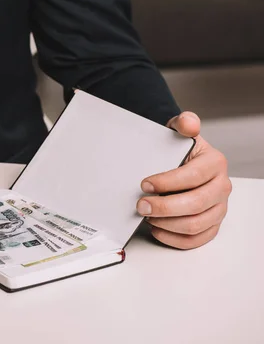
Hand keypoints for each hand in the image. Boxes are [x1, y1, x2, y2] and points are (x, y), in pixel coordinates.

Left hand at [137, 112, 231, 248]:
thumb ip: (183, 123)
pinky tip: (156, 229)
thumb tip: (188, 122)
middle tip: (140, 205)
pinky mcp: (211, 225)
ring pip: (195, 225)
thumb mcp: (177, 132)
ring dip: (167, 223)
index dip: (167, 182)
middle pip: (196, 204)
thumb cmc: (178, 150)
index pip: (193, 176)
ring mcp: (219, 208)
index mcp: (215, 163)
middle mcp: (221, 187)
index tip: (144, 184)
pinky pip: (196, 240)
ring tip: (147, 216)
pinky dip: (174, 238)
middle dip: (164, 207)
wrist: (181, 162)